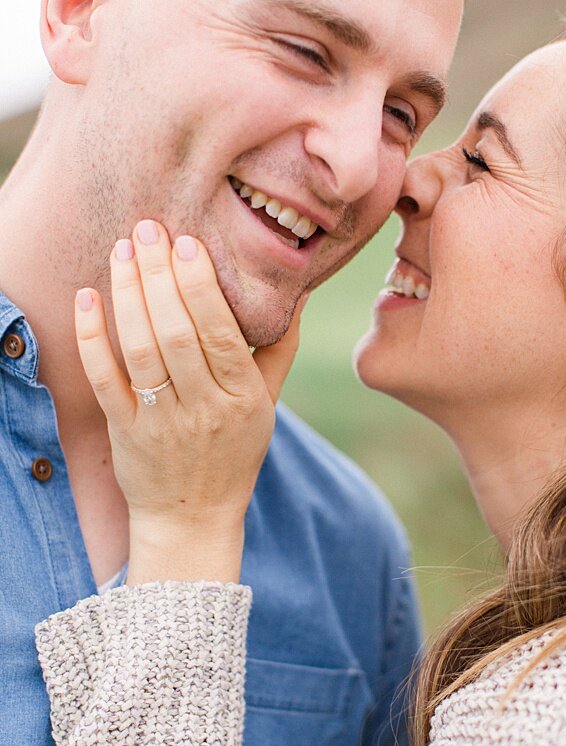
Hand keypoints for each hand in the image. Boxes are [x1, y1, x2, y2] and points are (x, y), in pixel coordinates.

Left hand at [75, 219, 301, 583]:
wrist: (193, 516)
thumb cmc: (234, 450)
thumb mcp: (268, 402)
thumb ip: (279, 347)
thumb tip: (296, 291)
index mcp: (243, 397)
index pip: (219, 333)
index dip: (200, 286)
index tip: (187, 243)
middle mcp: (204, 408)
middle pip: (177, 334)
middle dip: (159, 276)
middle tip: (147, 229)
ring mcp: (161, 421)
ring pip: (140, 350)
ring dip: (128, 295)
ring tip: (122, 250)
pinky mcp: (124, 430)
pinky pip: (104, 378)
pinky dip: (92, 337)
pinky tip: (89, 297)